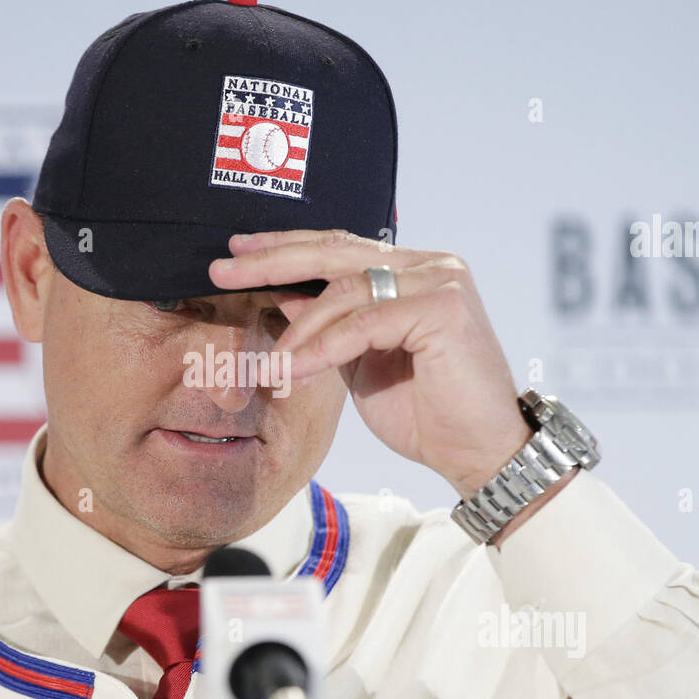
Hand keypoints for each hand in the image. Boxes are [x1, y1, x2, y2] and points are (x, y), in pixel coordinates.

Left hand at [209, 229, 535, 500]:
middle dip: (272, 260)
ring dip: (298, 331)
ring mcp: (441, 280)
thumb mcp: (359, 361)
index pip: (338, 246)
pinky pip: (363, 323)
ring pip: (345, 291)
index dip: (284, 247)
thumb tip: (281, 295)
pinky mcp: (443, 308)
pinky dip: (323, 347)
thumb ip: (329, 326)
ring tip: (268, 365)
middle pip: (335, 250)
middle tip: (221, 270)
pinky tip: (293, 369)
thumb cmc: (426, 412)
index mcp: (412, 270)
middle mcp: (429, 264)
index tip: (236, 254)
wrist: (477, 452)